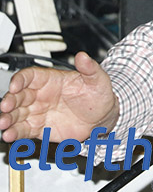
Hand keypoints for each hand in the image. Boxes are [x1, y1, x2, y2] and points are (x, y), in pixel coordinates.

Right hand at [0, 51, 118, 142]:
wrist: (103, 116)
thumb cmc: (97, 94)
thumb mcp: (97, 79)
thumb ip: (89, 68)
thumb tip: (83, 56)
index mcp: (50, 80)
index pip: (30, 76)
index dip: (20, 79)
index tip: (15, 85)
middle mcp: (40, 95)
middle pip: (18, 95)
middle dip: (9, 100)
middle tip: (5, 106)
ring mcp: (38, 112)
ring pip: (16, 114)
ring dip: (8, 118)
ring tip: (4, 123)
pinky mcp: (39, 128)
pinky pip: (23, 129)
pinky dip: (15, 132)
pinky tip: (10, 134)